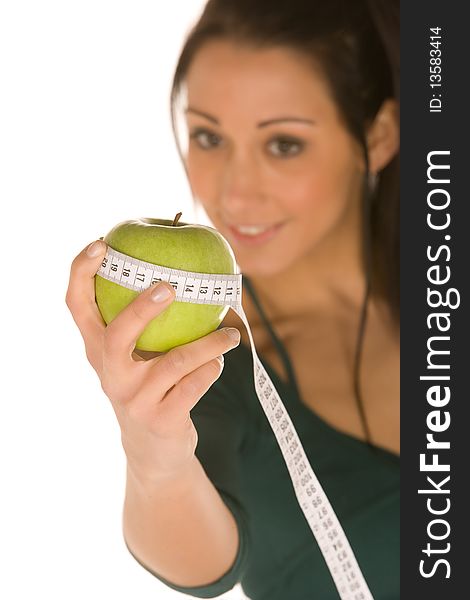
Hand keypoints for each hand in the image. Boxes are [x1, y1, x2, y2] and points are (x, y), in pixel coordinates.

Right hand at [65, 240, 240, 482]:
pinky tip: (220, 361)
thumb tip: (183, 267)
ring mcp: (133, 400)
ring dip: (208, 344)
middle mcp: (110, 374)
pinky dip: (211, 369)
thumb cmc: (148, 387)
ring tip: (231, 334)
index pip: (76, 306)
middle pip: (117, 335)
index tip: (102, 242)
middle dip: (142, 308)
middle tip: (171, 287)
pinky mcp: (161, 420)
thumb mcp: (135, 358)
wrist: (154, 451)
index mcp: (98, 350)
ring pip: (173, 362)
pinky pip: (194, 387)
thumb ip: (146, 322)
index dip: (82, 273)